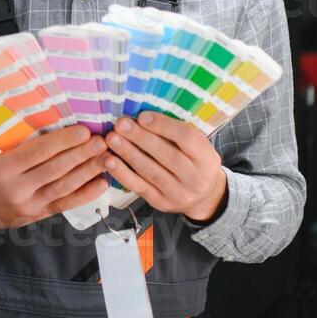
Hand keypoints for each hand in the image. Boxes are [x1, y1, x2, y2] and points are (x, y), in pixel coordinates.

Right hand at [0, 125, 111, 235]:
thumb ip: (21, 145)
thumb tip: (53, 126)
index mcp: (3, 169)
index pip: (38, 152)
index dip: (63, 141)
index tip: (83, 130)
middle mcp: (16, 189)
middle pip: (55, 169)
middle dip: (81, 154)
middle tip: (101, 141)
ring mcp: (28, 206)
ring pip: (64, 187)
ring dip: (88, 172)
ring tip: (106, 158)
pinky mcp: (38, 216)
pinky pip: (65, 204)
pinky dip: (85, 194)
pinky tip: (101, 183)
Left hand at [102, 112, 227, 222]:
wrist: (204, 197)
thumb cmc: (195, 162)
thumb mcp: (198, 147)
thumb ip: (178, 133)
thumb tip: (144, 115)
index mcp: (207, 158)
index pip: (187, 138)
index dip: (164, 126)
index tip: (142, 116)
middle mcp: (196, 178)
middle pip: (166, 155)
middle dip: (140, 138)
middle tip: (120, 124)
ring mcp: (178, 193)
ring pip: (149, 171)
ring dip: (128, 153)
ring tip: (111, 138)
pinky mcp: (160, 202)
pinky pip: (139, 187)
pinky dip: (122, 173)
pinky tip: (109, 160)